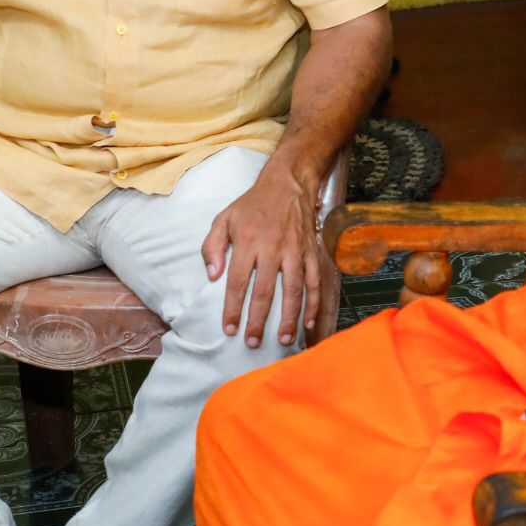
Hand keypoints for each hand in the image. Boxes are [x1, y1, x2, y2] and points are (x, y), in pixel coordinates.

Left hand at [201, 161, 321, 347]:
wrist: (288, 183)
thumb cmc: (252, 205)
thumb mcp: (223, 218)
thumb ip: (212, 246)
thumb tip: (212, 276)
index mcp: (248, 242)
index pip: (238, 282)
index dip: (233, 308)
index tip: (229, 329)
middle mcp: (273, 248)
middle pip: (265, 291)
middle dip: (258, 320)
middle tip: (252, 342)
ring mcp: (295, 251)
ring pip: (293, 290)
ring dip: (288, 317)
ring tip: (283, 340)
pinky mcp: (311, 252)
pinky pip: (314, 281)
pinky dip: (313, 302)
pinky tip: (308, 322)